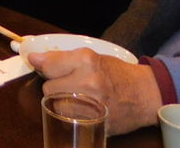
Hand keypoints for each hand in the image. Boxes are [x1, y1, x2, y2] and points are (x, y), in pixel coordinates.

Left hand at [29, 49, 160, 134]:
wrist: (145, 94)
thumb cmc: (116, 73)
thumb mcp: (91, 57)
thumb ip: (62, 57)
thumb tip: (35, 58)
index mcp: (86, 61)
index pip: (48, 66)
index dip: (44, 66)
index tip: (41, 65)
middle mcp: (88, 82)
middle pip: (49, 88)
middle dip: (55, 85)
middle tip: (68, 83)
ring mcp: (91, 105)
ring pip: (56, 106)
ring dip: (61, 101)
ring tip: (76, 97)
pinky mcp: (94, 123)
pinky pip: (68, 119)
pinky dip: (70, 115)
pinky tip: (81, 108)